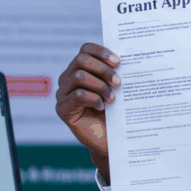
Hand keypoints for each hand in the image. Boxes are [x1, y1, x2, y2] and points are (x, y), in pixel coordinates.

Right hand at [55, 43, 120, 183]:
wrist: (110, 141)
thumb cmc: (114, 114)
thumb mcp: (116, 90)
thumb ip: (115, 73)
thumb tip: (127, 59)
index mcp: (80, 69)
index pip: (86, 49)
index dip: (101, 51)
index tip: (119, 62)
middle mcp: (68, 79)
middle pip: (81, 60)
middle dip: (103, 69)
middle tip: (118, 82)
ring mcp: (63, 94)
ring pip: (79, 76)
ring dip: (100, 86)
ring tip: (112, 99)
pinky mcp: (63, 109)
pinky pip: (78, 95)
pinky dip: (94, 99)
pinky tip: (102, 108)